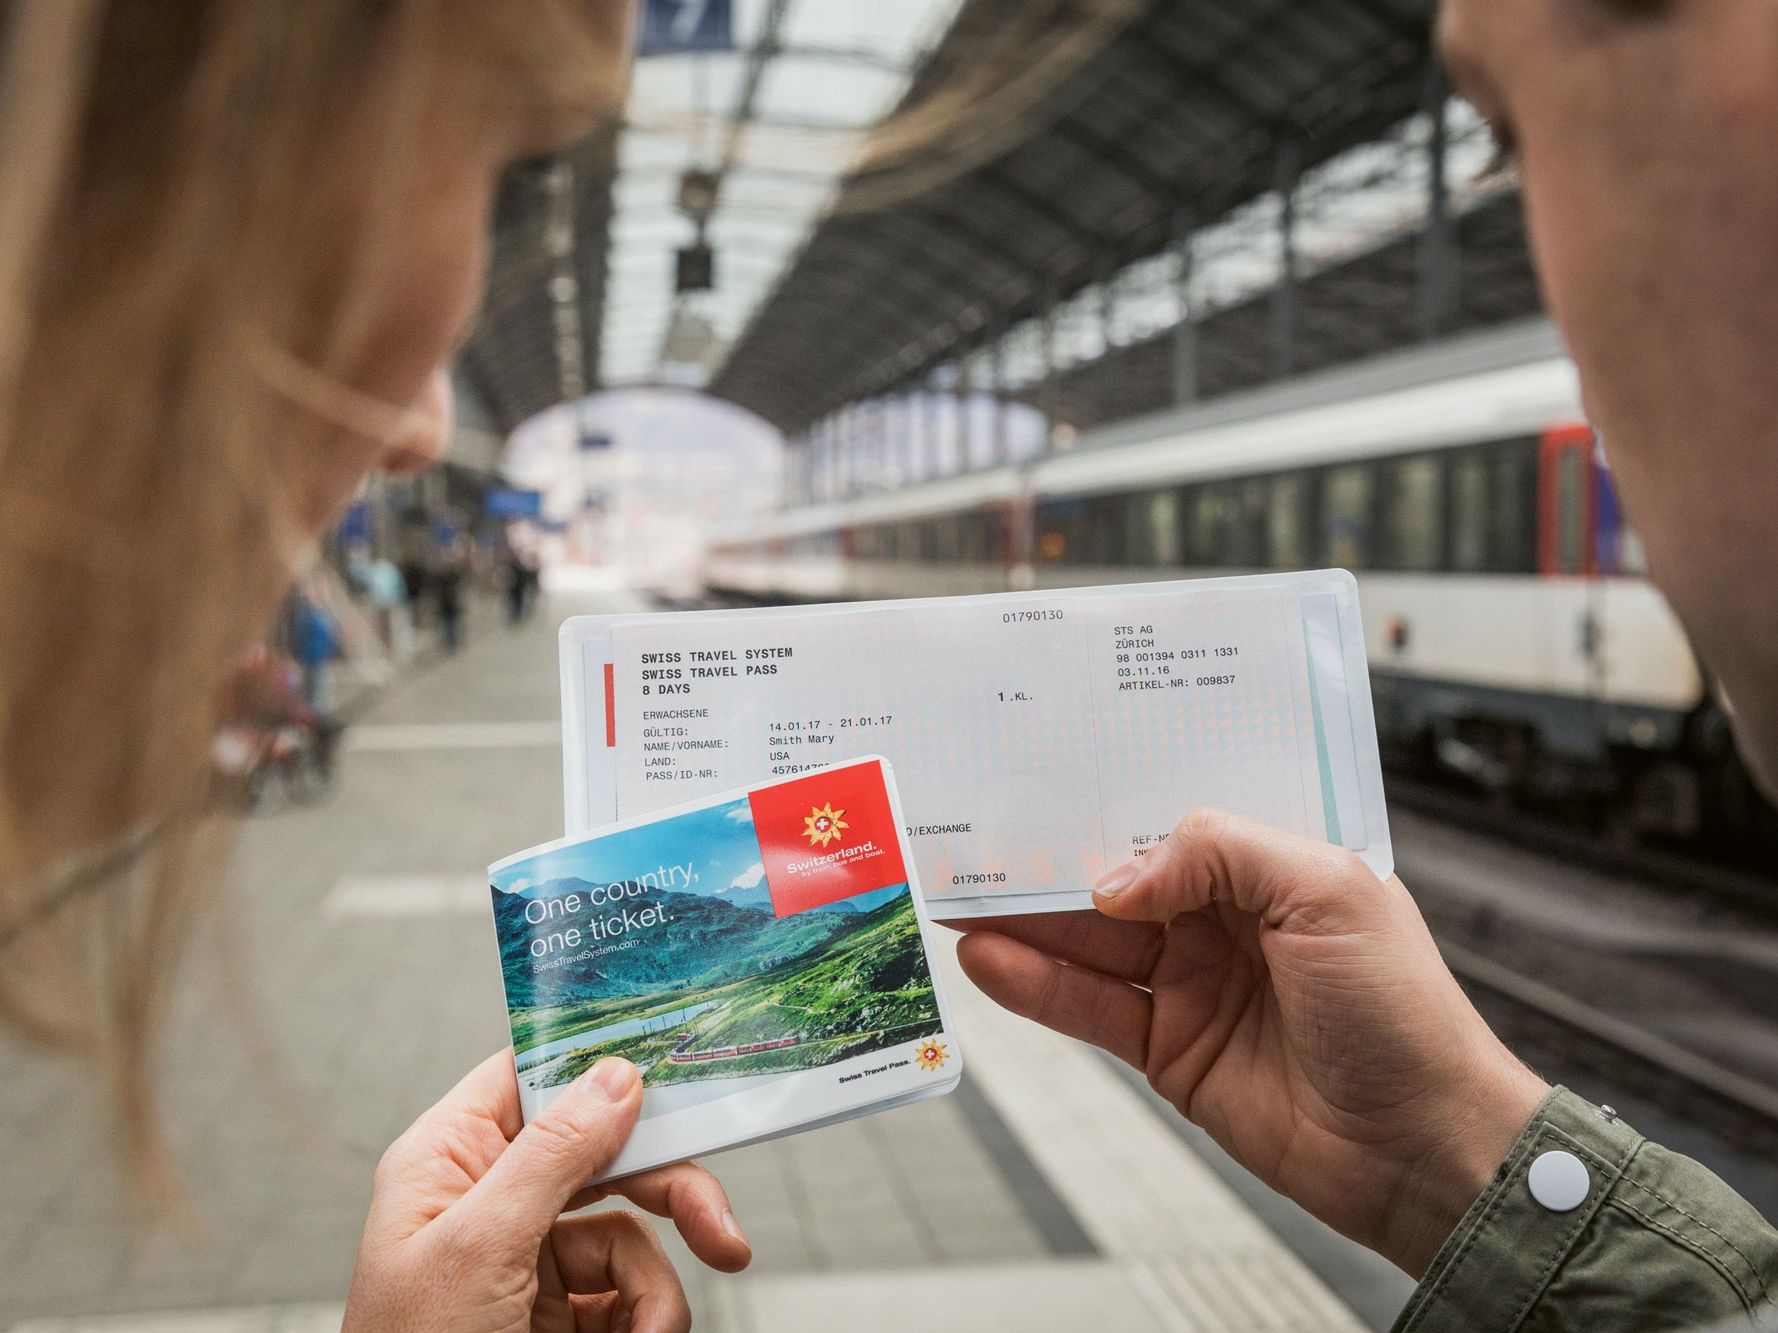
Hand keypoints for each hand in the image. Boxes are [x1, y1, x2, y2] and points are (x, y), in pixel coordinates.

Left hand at [344, 1050, 750, 1332]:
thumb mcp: (479, 1249)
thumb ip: (549, 1156)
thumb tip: (614, 1075)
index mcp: (448, 1159)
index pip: (532, 1075)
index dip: (598, 1063)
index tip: (674, 1065)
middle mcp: (489, 1198)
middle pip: (606, 1154)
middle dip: (671, 1194)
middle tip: (722, 1233)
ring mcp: (526, 1258)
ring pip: (630, 1233)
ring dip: (654, 1290)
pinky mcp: (555, 1313)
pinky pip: (629, 1291)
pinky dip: (645, 1320)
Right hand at [956, 810, 1548, 1277]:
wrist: (1422, 1148)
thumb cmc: (1404, 1013)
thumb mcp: (1329, 891)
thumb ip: (1220, 854)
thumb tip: (1118, 876)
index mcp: (1269, 864)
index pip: (1171, 817)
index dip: (1108, 797)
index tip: (1041, 781)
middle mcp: (1224, 917)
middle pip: (1115, 877)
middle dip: (1044, 858)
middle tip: (971, 837)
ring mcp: (1192, 983)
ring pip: (1088, 940)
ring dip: (1022, 921)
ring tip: (956, 897)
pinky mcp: (1169, 1048)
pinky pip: (1090, 1007)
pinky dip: (1036, 984)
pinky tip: (990, 961)